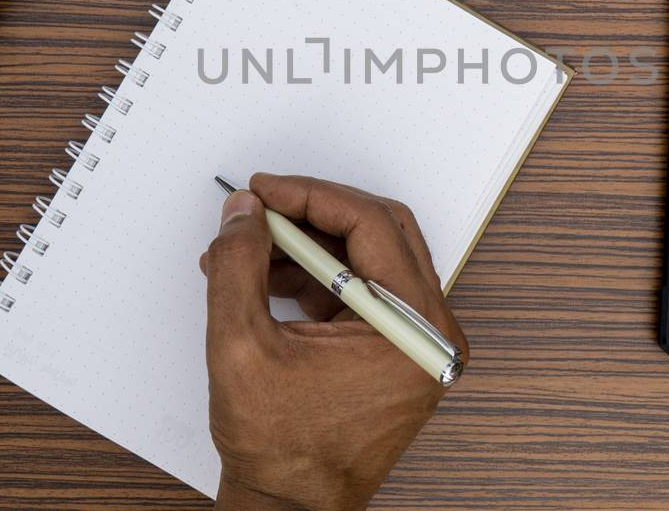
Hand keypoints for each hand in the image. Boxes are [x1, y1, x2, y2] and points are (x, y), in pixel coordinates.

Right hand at [200, 173, 468, 510]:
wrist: (291, 510)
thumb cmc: (281, 450)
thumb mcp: (241, 347)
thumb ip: (239, 266)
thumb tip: (245, 212)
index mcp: (412, 329)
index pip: (371, 225)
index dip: (311, 196)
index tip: (266, 190)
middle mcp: (429, 332)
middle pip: (378, 234)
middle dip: (311, 214)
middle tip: (261, 207)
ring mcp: (415, 342)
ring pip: (368, 260)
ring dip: (307, 247)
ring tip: (246, 252)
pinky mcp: (395, 352)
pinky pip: (362, 292)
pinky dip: (316, 278)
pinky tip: (265, 280)